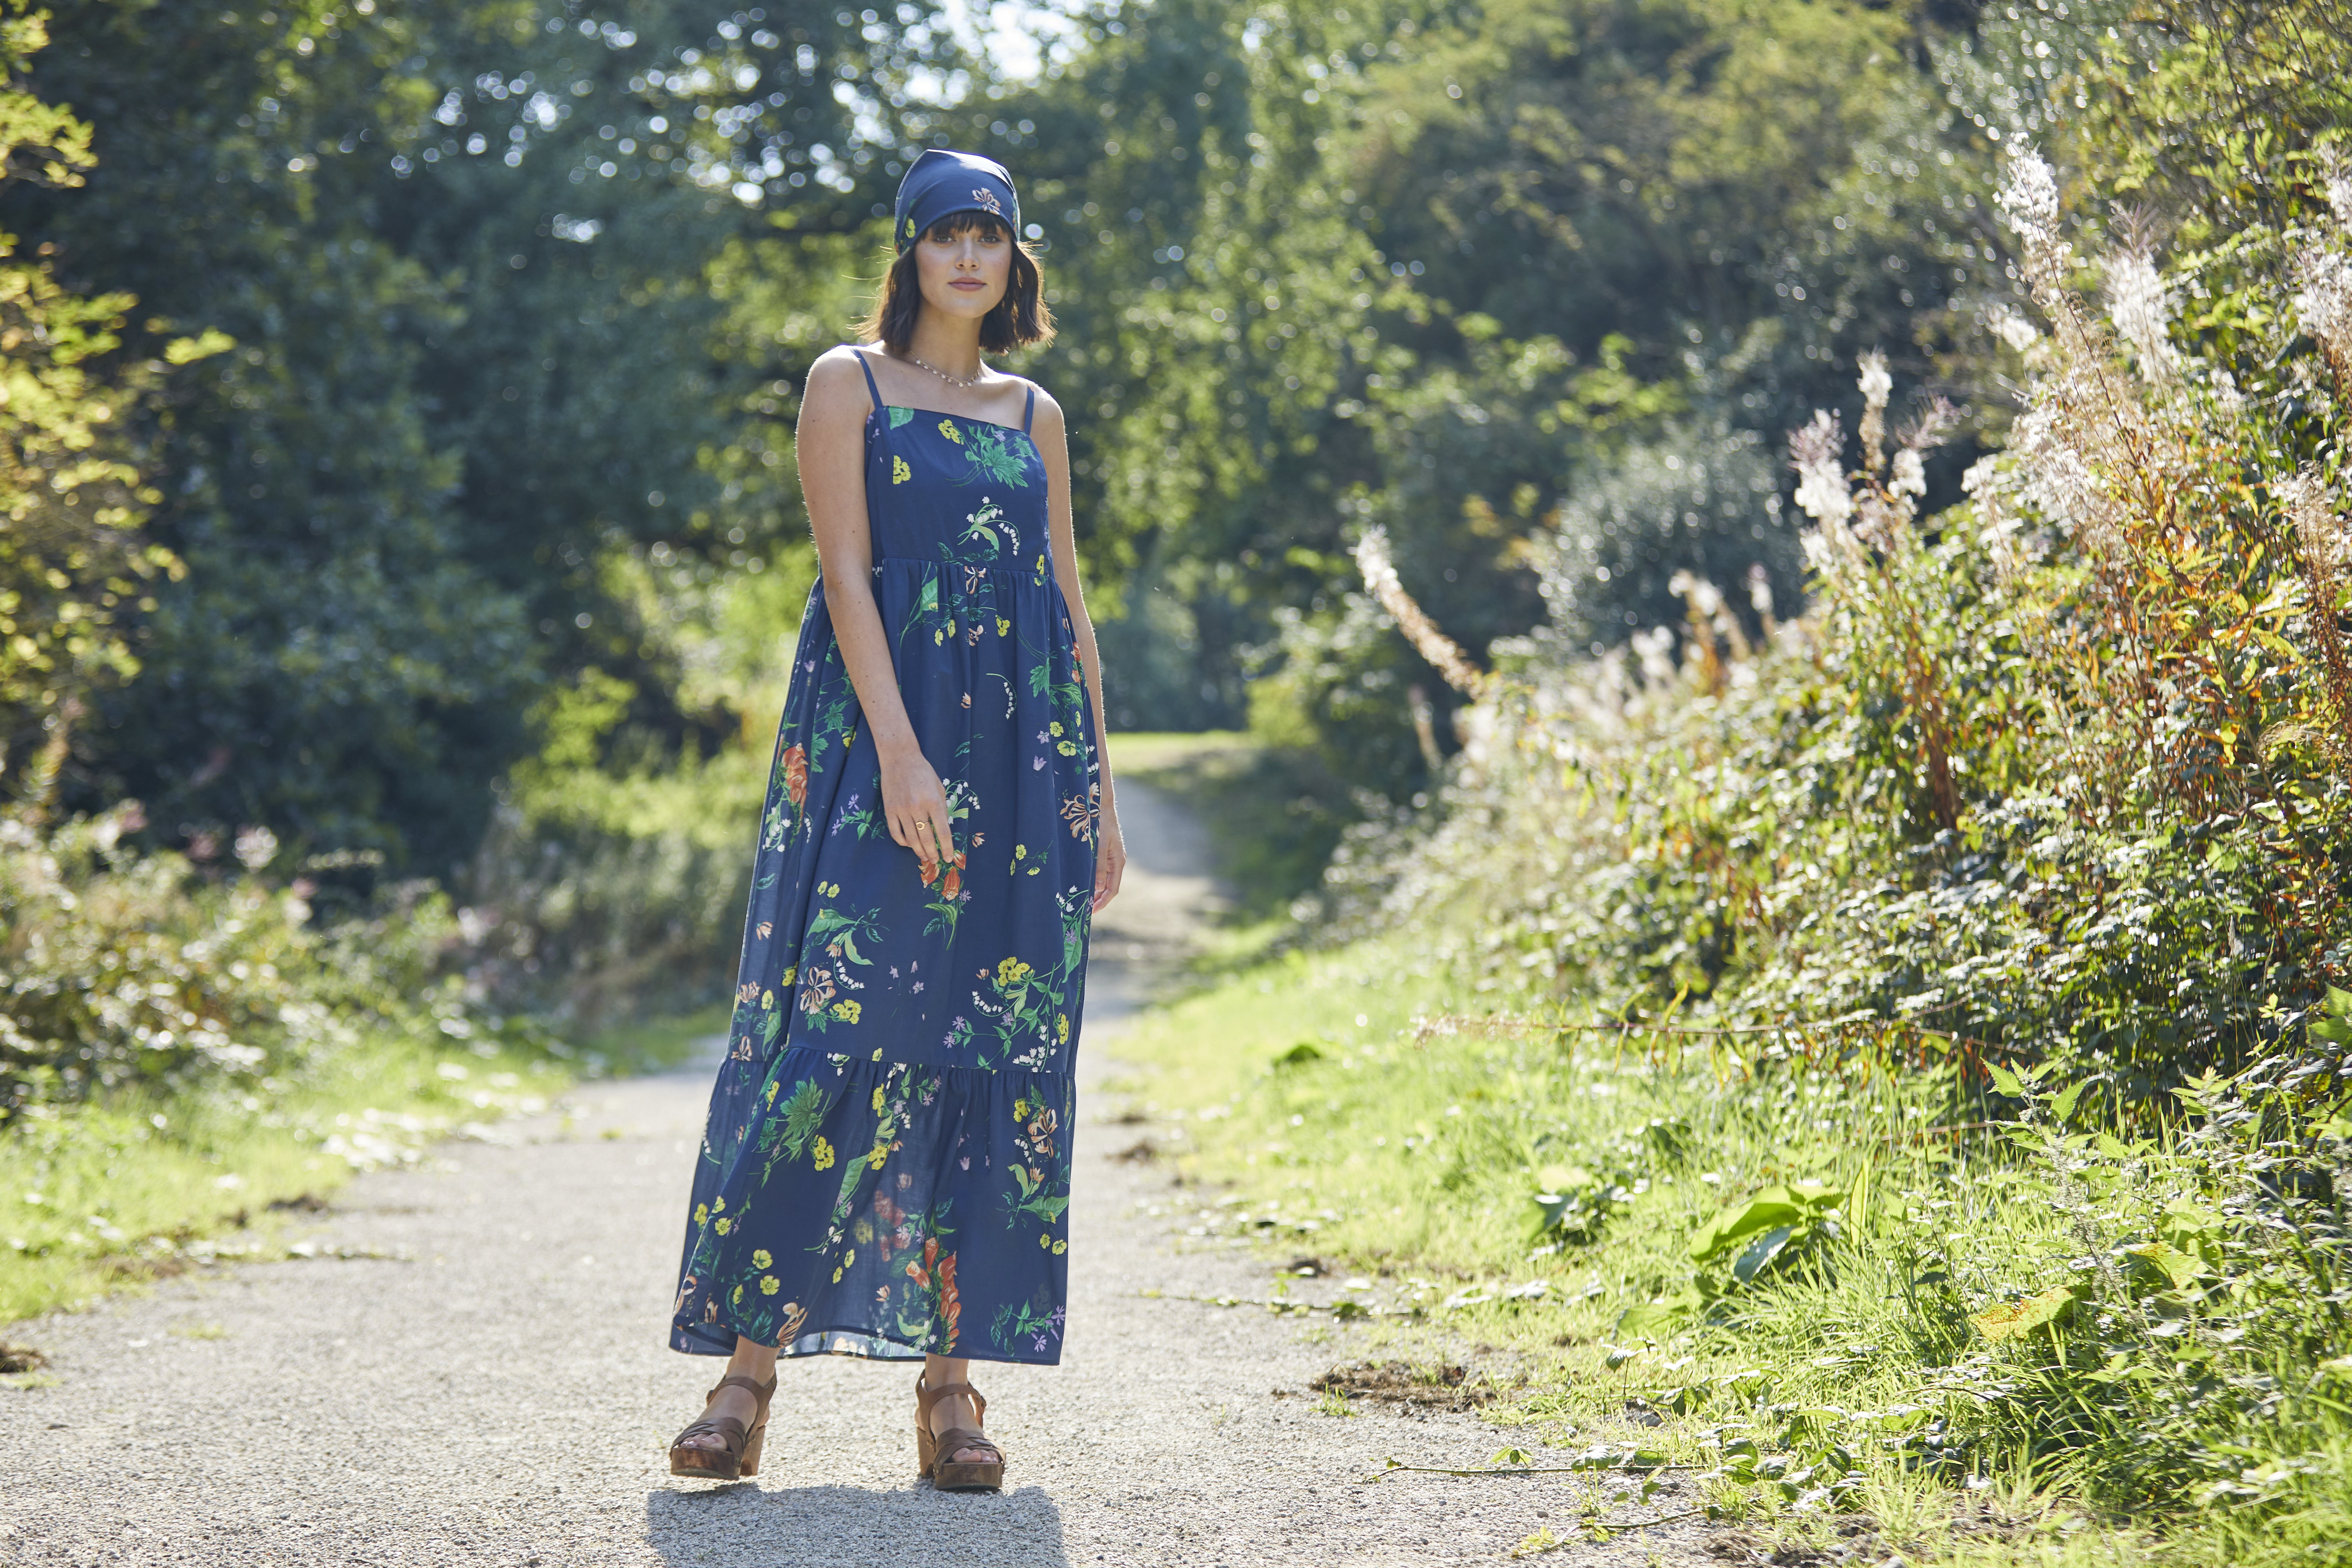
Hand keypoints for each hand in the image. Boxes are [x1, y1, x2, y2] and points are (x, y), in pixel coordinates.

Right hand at [880, 741, 957, 876]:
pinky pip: (896, 833)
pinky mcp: (889, 810)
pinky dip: (903, 842)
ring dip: (919, 851)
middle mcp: (917, 807)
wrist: (899, 758)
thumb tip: (943, 829)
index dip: (946, 847)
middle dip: (933, 853)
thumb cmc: (923, 771)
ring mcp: (901, 809)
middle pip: (926, 839)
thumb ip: (942, 808)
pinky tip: (909, 845)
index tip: (948, 857)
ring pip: (911, 839)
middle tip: (936, 860)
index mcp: (933, 801)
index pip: (942, 831)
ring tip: (924, 857)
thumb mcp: (938, 787)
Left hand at [1092, 803, 1125, 912]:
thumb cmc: (1100, 824)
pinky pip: (1101, 872)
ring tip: (1084, 900)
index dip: (1103, 901)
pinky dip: (1094, 880)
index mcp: (1118, 862)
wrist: (1101, 806)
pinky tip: (1085, 884)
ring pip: (1105, 880)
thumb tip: (1097, 887)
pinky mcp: (1106, 853)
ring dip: (1096, 891)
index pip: (1113, 889)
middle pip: (1109, 887)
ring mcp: (1112, 858)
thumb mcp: (1098, 846)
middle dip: (1099, 899)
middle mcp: (1117, 862)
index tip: (1092, 911)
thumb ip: (1098, 866)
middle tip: (1085, 910)